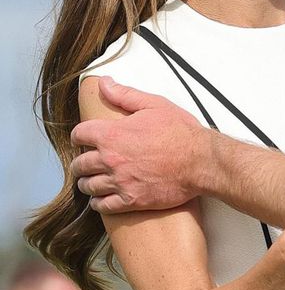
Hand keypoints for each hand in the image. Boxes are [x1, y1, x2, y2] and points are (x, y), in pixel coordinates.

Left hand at [71, 78, 208, 212]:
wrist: (201, 161)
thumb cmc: (181, 133)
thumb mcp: (154, 105)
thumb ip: (125, 95)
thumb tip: (104, 83)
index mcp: (112, 134)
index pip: (79, 135)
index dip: (79, 136)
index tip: (82, 139)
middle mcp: (111, 159)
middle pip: (79, 164)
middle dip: (80, 163)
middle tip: (84, 164)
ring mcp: (120, 182)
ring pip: (89, 186)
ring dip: (87, 183)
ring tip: (90, 183)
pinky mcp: (131, 200)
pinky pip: (103, 206)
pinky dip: (98, 203)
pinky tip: (100, 200)